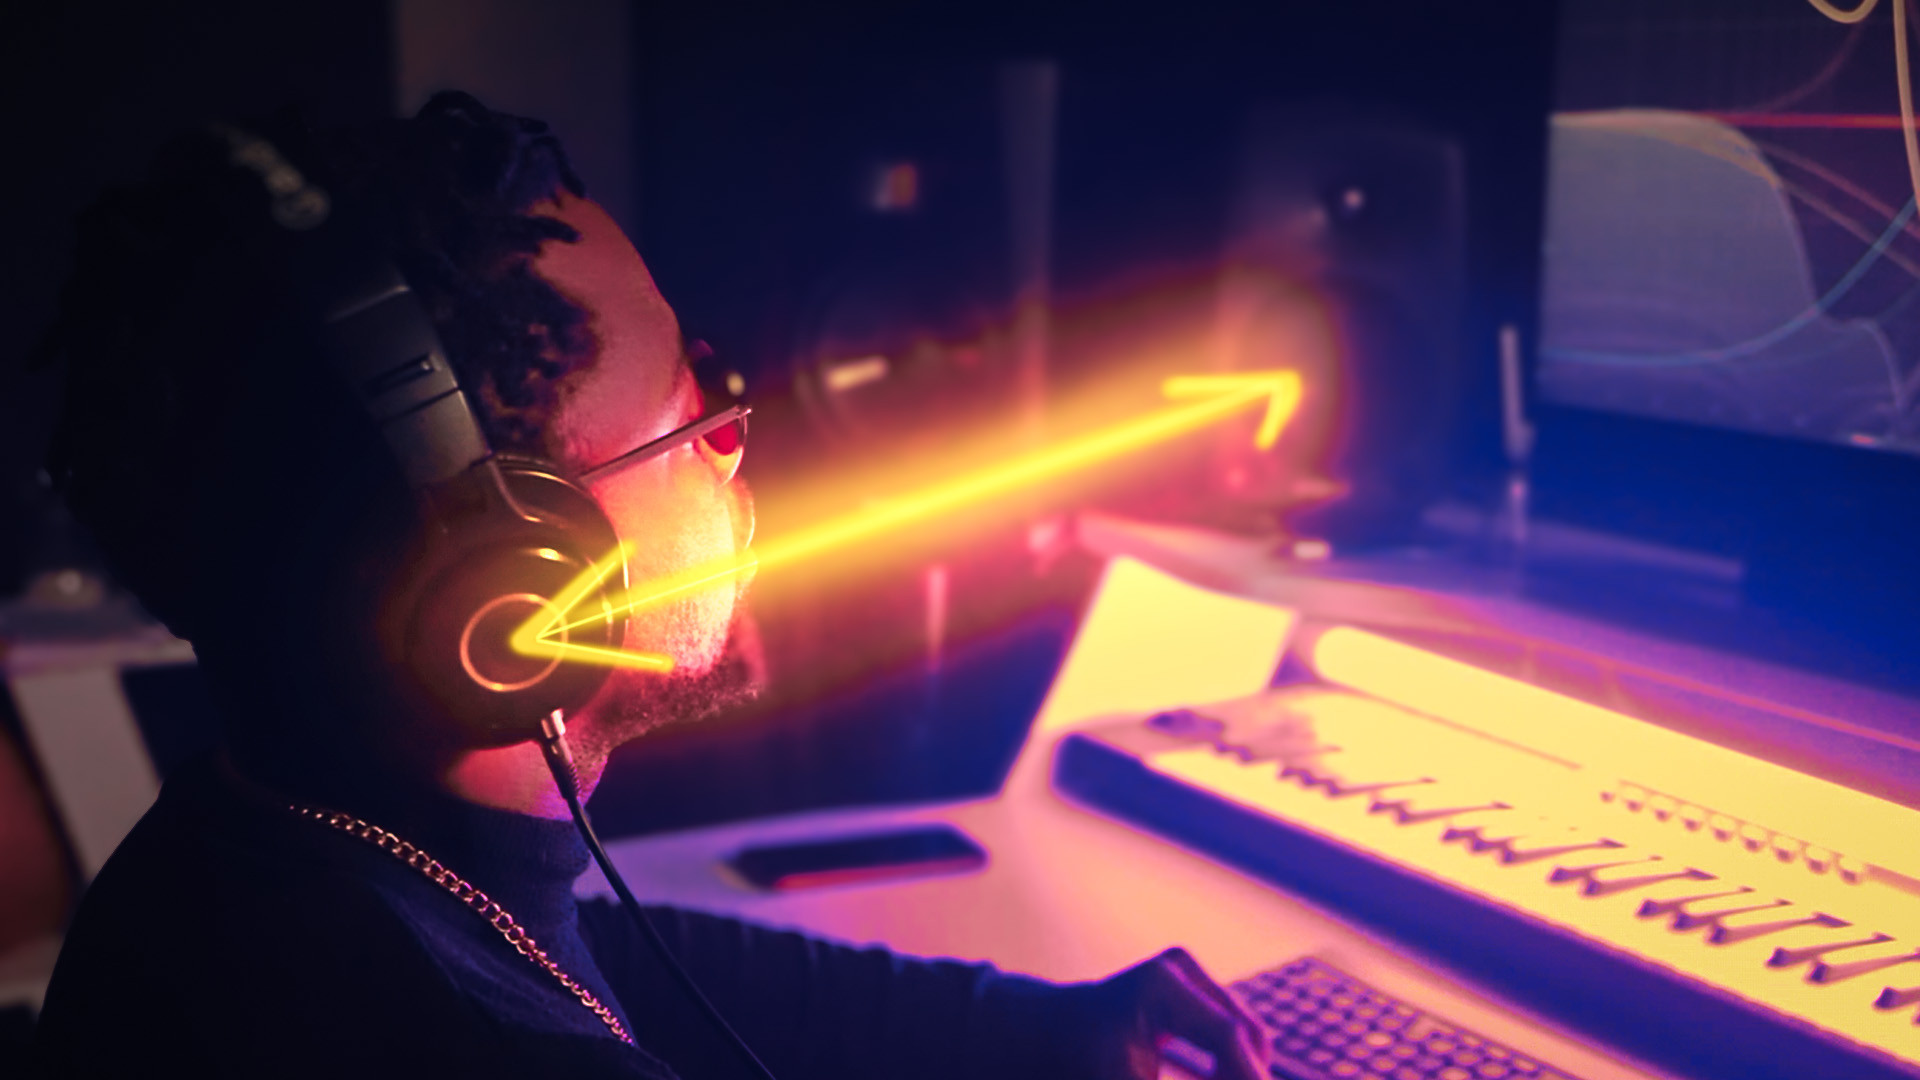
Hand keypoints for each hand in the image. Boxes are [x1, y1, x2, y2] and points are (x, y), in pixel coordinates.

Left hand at [1079, 947, 1273, 1079]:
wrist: (1048, 1031)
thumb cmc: (1076, 1061)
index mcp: (1160, 987)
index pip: (1226, 1035)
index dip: (1248, 1074)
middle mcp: (1178, 968)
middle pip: (1241, 1030)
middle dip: (1246, 1072)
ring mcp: (1184, 971)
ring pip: (1239, 1032)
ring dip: (1237, 1070)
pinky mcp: (1187, 985)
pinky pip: (1224, 1030)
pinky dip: (1226, 1063)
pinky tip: (1217, 1078)